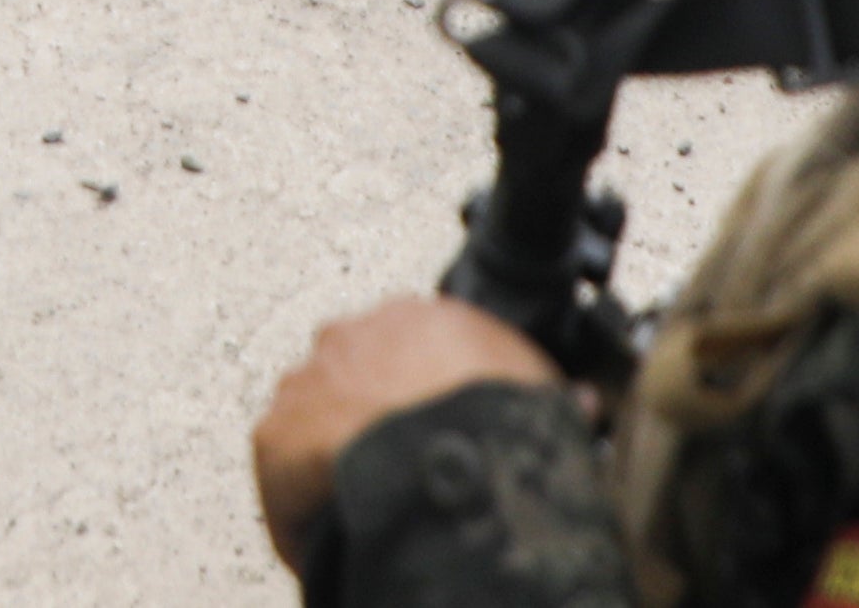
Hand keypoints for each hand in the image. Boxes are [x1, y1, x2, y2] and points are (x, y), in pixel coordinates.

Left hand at [250, 297, 556, 561]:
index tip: (439, 432)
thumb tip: (583, 405)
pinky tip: (334, 540)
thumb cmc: (491, 420)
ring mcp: (307, 380)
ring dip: (335, 459)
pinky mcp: (275, 433)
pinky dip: (306, 512)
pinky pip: (288, 482)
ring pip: (316, 424)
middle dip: (373, 418)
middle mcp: (354, 333)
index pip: (413, 350)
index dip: (427, 395)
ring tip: (367, 508)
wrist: (432, 455)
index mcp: (418, 317)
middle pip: (357, 378)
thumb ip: (553, 396)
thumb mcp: (542, 398)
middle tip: (401, 470)